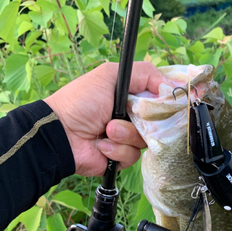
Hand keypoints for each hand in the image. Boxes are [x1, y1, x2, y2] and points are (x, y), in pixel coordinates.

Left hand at [44, 62, 165, 175]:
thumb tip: (171, 85)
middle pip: (157, 122)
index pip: (159, 98)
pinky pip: (133, 156)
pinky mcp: (121, 157)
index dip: (164, 101)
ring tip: (107, 130)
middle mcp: (131, 116)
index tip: (165, 101)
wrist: (61, 134)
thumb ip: (143, 73)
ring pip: (145, 140)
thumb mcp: (110, 75)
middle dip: (142, 119)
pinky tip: (101, 145)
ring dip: (125, 135)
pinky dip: (117, 150)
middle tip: (126, 115)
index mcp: (130, 96)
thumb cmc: (81, 101)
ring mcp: (126, 138)